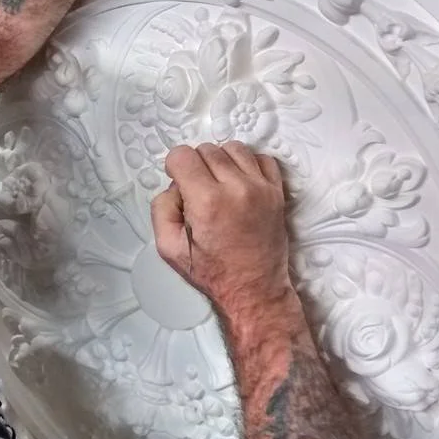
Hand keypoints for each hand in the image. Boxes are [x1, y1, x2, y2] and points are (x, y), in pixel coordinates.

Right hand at [151, 142, 292, 315]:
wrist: (254, 290)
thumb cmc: (215, 273)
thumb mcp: (168, 248)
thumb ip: (162, 208)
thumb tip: (174, 186)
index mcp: (207, 202)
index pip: (183, 155)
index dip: (175, 166)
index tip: (179, 181)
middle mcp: (236, 189)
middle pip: (207, 149)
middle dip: (196, 165)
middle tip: (197, 190)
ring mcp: (261, 188)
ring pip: (234, 148)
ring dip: (221, 161)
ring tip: (218, 183)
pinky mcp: (276, 192)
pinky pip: (262, 158)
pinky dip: (248, 164)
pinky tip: (240, 182)